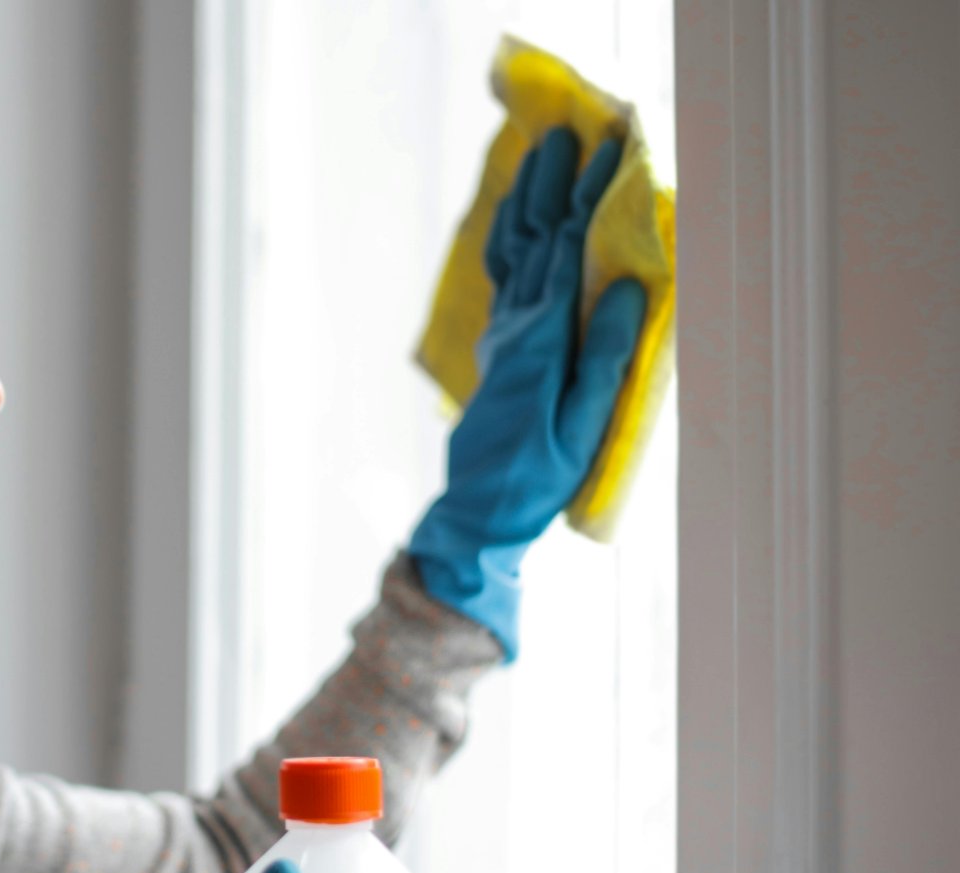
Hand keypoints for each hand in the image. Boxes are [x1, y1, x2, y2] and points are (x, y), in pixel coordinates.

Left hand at [408, 127, 647, 661]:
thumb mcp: (584, 423)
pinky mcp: (500, 350)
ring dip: (526, 201)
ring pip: (513, 252)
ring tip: (538, 157)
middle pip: (535, 238)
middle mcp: (517, 327)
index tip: (612, 148)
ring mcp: (504, 336)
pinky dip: (511, 238)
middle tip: (569, 130)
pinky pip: (504, 278)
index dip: (589, 196)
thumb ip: (604, 355)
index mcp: (542, 338)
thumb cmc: (540, 476)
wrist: (479, 510)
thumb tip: (624, 286)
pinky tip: (516, 222)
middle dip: (553, 183)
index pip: (569, 250)